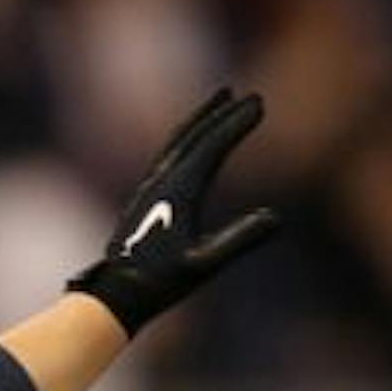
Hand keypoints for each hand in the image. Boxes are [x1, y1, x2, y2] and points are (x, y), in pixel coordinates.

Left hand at [67, 88, 280, 336]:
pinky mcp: (143, 198)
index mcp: (179, 189)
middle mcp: (161, 181)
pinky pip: (167, 156)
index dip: (237, 123)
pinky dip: (184, 140)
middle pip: (195, 135)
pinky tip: (190, 144)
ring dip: (200, 120)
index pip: (214, 145)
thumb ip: (240, 239)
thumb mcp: (204, 264)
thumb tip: (276, 218)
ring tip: (218, 103)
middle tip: (247, 95)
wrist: (114, 295)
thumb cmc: (159, 283)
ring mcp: (149, 188)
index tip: (260, 103)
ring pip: (177, 141)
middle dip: (222, 113)